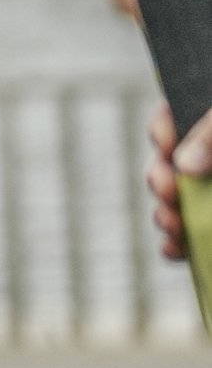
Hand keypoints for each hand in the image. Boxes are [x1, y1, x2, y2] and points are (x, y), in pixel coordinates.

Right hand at [146, 99, 211, 261]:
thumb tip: (185, 164)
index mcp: (203, 121)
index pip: (171, 117)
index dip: (163, 130)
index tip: (169, 146)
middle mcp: (202, 159)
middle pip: (169, 165)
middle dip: (161, 182)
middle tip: (170, 192)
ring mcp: (206, 190)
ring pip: (177, 203)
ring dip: (168, 216)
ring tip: (175, 227)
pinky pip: (192, 234)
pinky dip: (180, 243)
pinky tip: (175, 249)